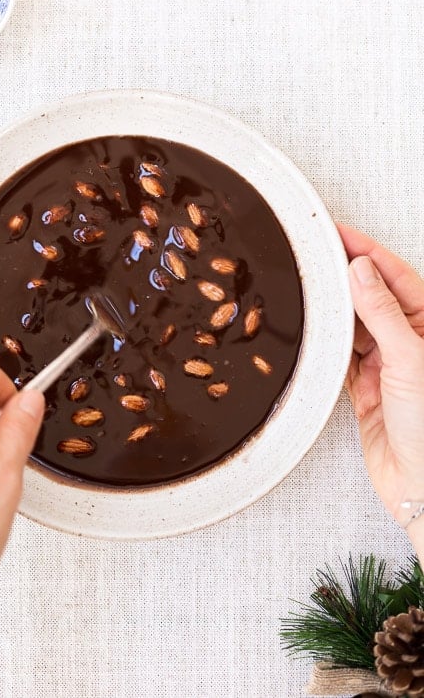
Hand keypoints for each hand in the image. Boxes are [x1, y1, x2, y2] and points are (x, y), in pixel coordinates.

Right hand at [338, 224, 423, 552]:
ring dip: (332, 307)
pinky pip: (339, 356)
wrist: (422, 487)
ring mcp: (385, 365)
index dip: (365, 251)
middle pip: (371, 296)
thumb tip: (361, 269)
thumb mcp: (410, 360)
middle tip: (313, 253)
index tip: (337, 232)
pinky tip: (312, 329)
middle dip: (344, 273)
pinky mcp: (363, 390)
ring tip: (307, 285)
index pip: (394, 276)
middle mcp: (408, 342)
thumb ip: (382, 314)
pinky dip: (324, 342)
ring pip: (352, 324)